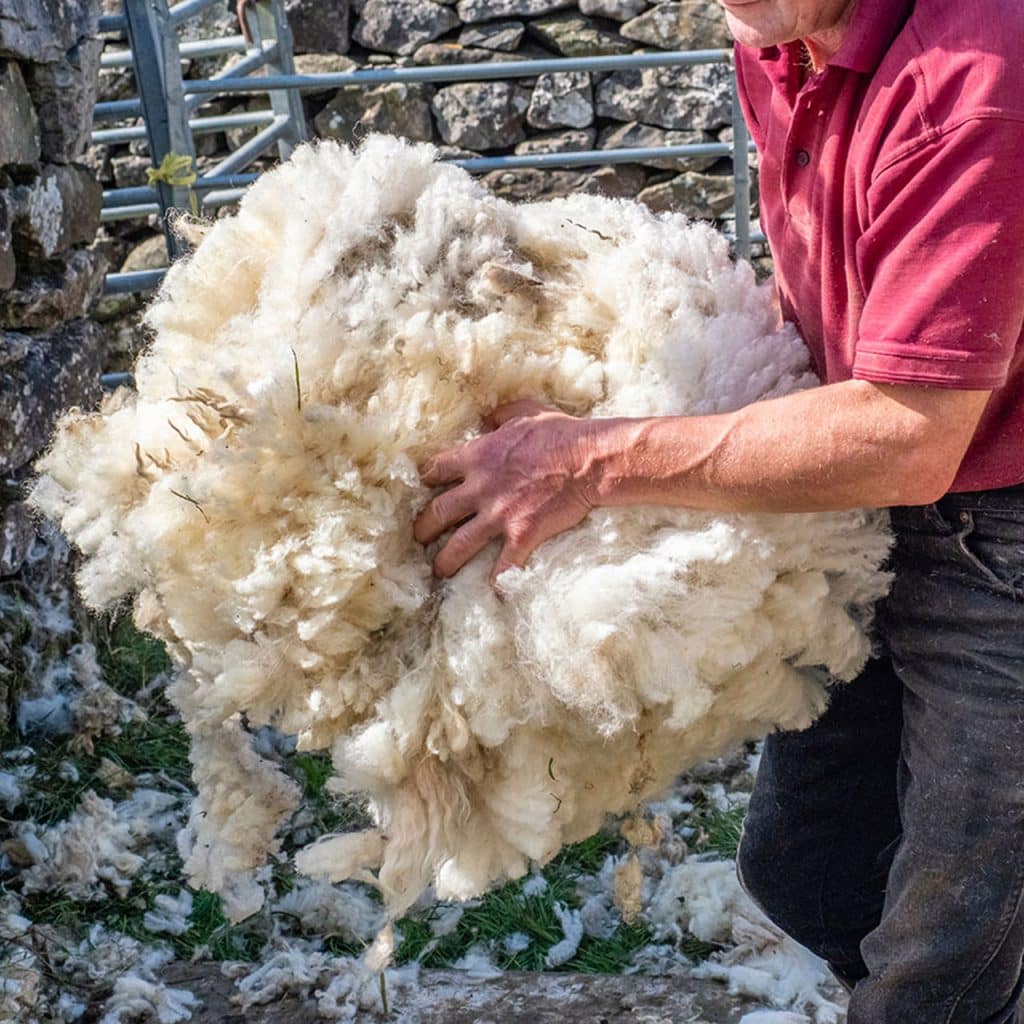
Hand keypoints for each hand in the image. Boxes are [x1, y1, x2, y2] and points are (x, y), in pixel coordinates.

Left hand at [413, 400, 605, 583]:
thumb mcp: (527, 412)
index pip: (436, 469)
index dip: (426, 480)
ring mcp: (499, 514)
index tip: (423, 490)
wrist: (589, 460)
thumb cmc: (562, 433)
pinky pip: (502, 565)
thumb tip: (487, 419)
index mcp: (478, 456)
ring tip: (439, 571)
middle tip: (419, 538)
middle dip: (423, 528)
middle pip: (438, 512)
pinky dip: (495, 581)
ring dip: (446, 561)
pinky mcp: (521, 535)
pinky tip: (490, 593)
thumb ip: (501, 415)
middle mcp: (480, 487)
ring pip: (459, 544)